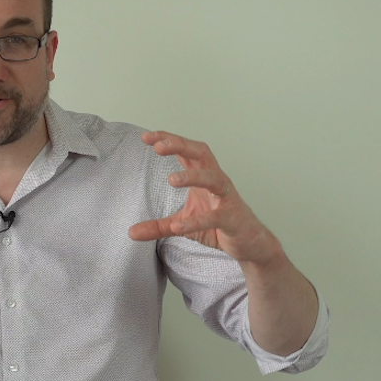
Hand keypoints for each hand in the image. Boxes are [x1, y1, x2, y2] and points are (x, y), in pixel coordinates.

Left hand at [129, 131, 279, 264]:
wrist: (250, 244)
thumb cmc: (218, 225)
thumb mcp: (182, 224)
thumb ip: (158, 226)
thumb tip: (130, 232)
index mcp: (203, 176)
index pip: (186, 151)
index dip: (168, 140)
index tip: (146, 137)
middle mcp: (216, 181)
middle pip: (201, 153)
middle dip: (181, 145)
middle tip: (159, 146)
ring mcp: (226, 198)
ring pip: (214, 178)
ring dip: (193, 177)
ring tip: (172, 179)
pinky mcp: (232, 218)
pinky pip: (215, 217)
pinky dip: (197, 221)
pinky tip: (178, 225)